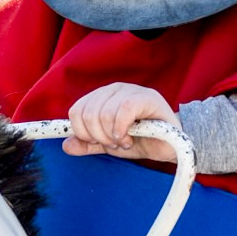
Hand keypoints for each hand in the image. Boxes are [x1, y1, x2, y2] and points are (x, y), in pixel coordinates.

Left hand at [63, 83, 180, 163]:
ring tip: (125, 141)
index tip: (97, 143)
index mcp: (102, 97)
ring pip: (104, 113)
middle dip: (98, 136)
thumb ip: (88, 144)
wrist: (170, 146)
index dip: (82, 132)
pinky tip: (130, 137)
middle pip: (88, 113)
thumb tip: (66, 145)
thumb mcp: (109, 145)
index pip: (76, 110)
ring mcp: (131, 91)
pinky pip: (124, 110)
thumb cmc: (141, 140)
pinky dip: (122, 129)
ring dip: (112, 136)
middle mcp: (114, 89)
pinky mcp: (148, 97)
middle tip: (114, 143)